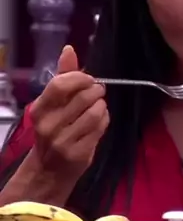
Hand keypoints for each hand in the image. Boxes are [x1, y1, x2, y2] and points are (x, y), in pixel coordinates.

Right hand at [29, 45, 108, 182]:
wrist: (49, 170)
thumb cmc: (54, 130)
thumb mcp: (53, 103)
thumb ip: (64, 76)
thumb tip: (69, 49)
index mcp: (40, 108)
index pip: (60, 84)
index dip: (80, 78)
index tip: (89, 80)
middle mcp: (48, 125)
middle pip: (83, 96)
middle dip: (96, 91)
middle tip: (97, 93)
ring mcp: (63, 141)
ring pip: (95, 111)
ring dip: (101, 107)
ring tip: (97, 108)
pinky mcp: (78, 153)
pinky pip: (100, 127)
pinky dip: (104, 121)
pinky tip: (99, 122)